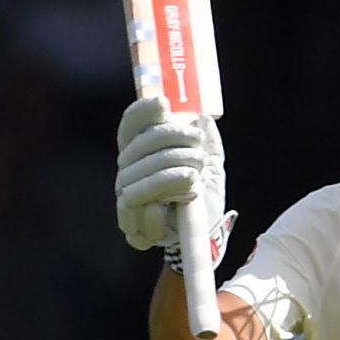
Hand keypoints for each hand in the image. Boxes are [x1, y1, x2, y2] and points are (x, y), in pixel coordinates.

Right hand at [114, 96, 234, 262]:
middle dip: (171, 141)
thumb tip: (204, 118)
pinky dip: (164, 201)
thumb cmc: (202, 199)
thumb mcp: (212, 169)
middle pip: (139, 146)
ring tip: (195, 175)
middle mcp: (128, 172)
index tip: (163, 103)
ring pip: (138, 176)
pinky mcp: (132, 226)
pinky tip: (185, 198)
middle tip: (197, 147)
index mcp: (143, 154)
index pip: (131, 125)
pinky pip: (139, 207)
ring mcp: (127, 198)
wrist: (204, 236)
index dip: (142, 112)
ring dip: (170, 172)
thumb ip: (209, 144)